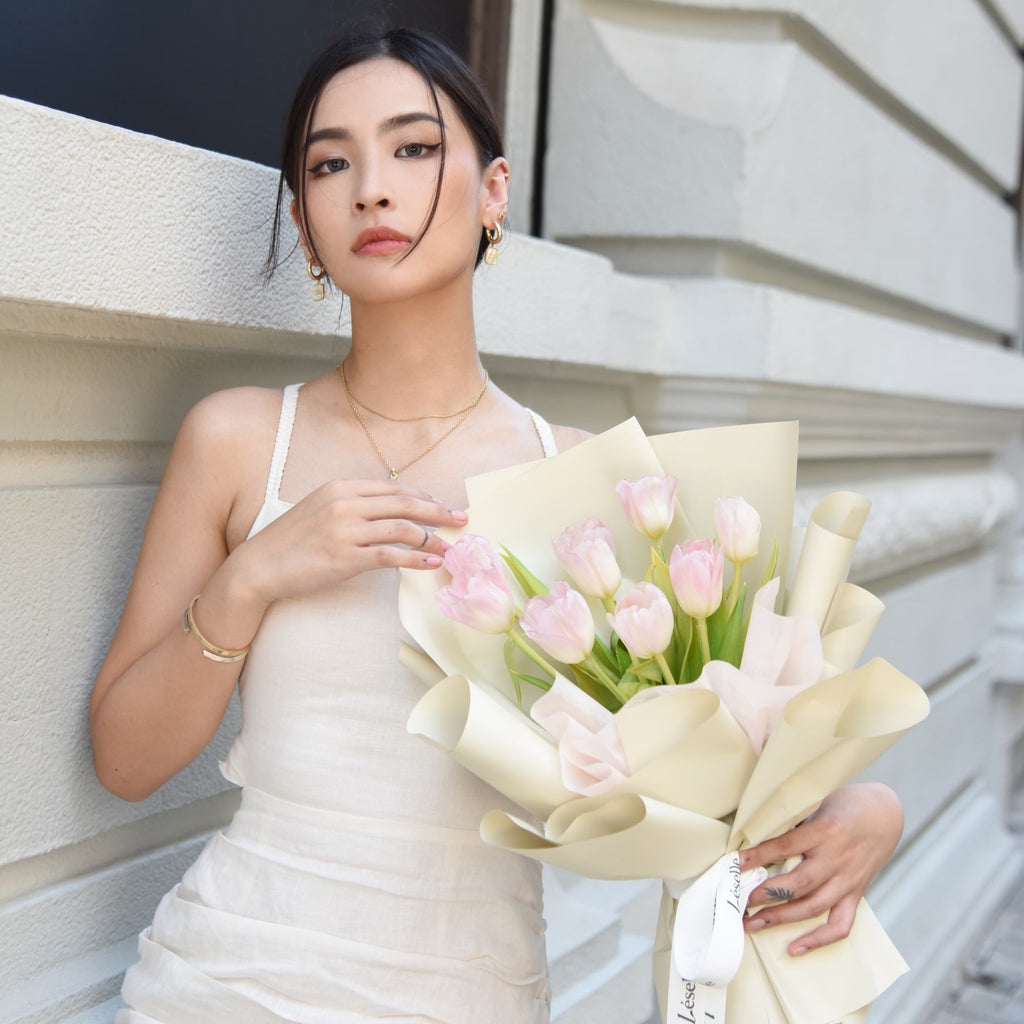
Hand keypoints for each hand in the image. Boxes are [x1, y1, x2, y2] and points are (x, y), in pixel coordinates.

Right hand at [236, 479, 467, 603]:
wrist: (257, 567)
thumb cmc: (289, 542)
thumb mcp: (319, 509)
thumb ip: (351, 505)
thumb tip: (388, 511)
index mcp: (340, 487)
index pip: (393, 488)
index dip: (424, 497)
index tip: (444, 507)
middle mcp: (344, 503)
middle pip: (405, 503)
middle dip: (439, 512)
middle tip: (462, 520)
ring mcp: (345, 530)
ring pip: (403, 528)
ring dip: (433, 539)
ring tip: (451, 548)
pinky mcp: (344, 558)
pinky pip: (391, 556)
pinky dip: (416, 559)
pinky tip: (431, 563)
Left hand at [738, 782, 902, 955]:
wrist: (885, 813)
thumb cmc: (846, 803)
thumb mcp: (818, 800)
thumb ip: (794, 819)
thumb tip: (757, 834)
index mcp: (825, 831)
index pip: (786, 846)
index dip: (759, 856)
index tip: (736, 863)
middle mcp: (837, 859)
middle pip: (799, 883)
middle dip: (766, 894)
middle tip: (740, 900)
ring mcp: (848, 880)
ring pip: (813, 907)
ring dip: (781, 918)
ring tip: (752, 923)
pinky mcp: (855, 894)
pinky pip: (840, 925)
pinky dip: (818, 940)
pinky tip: (794, 948)